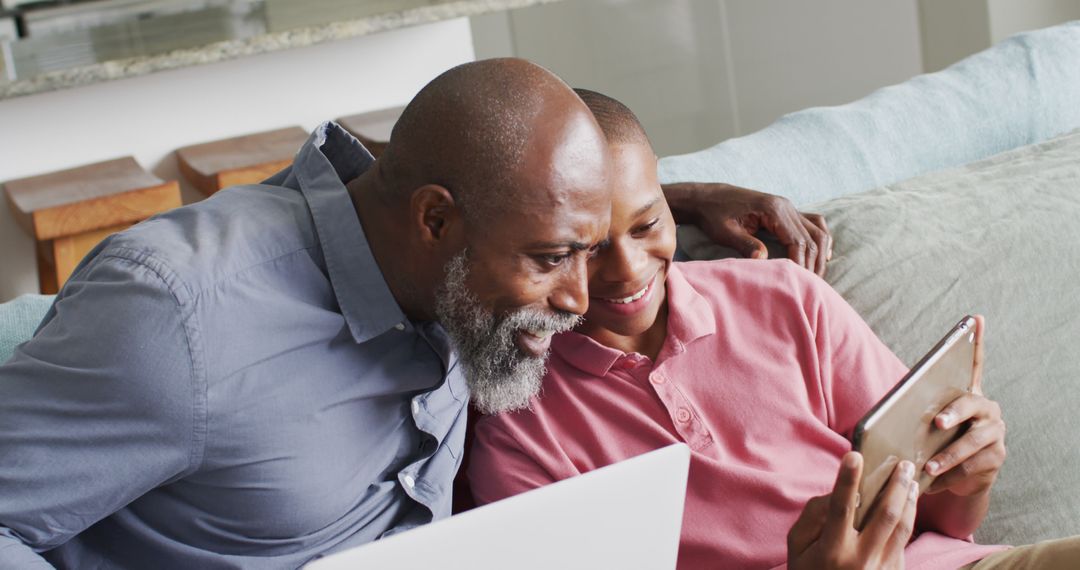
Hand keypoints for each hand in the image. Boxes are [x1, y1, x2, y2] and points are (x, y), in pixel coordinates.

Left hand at [662, 182, 831, 275]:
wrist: (709, 198)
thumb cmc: (714, 215)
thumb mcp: (725, 232)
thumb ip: (745, 244)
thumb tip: (763, 259)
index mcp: (772, 210)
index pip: (797, 241)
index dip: (801, 264)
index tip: (801, 283)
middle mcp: (786, 206)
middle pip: (812, 239)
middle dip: (814, 264)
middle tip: (813, 286)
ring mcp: (788, 207)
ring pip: (817, 231)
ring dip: (821, 254)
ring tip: (817, 277)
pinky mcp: (787, 210)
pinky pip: (814, 223)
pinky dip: (821, 238)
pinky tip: (824, 255)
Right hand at [788, 453, 917, 569]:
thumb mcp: (797, 547)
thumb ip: (812, 518)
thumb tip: (833, 493)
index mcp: (833, 550)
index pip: (841, 508)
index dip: (847, 481)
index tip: (854, 455)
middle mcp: (861, 559)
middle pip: (886, 515)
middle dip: (896, 485)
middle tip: (904, 464)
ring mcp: (881, 568)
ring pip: (903, 527)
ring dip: (909, 501)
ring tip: (911, 481)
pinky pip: (903, 542)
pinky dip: (908, 520)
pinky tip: (909, 505)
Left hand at [924, 315, 1006, 496]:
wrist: (958, 479)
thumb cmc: (936, 444)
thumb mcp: (924, 428)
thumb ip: (912, 415)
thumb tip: (875, 418)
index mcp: (968, 395)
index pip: (974, 364)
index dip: (975, 341)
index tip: (974, 318)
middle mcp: (987, 409)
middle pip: (972, 405)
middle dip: (954, 414)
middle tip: (937, 423)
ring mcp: (996, 433)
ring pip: (974, 441)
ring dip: (949, 455)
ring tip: (929, 466)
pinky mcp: (997, 458)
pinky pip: (975, 466)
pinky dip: (952, 475)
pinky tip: (934, 481)